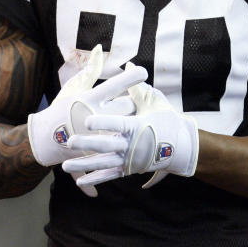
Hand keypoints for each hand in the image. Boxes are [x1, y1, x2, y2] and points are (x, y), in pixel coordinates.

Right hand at [27, 45, 145, 167]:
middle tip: (132, 98)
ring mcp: (101, 135)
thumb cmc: (61, 108)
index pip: (118, 84)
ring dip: (133, 117)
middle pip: (131, 104)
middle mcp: (97, 116)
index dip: (133, 77)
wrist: (46, 140)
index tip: (143, 72)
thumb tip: (100, 47)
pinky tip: (125, 130)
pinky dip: (128, 132)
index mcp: (90, 98)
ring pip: (131, 122)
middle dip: (135, 99)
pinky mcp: (104, 149)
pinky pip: (125, 138)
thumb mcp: (74, 87)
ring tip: (128, 115)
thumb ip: (91, 69)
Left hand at [62, 64, 198, 189]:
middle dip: (87, 144)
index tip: (86, 120)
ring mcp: (130, 160)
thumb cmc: (168, 121)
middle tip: (70, 142)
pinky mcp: (129, 169)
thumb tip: (129, 64)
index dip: (103, 122)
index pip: (118, 124)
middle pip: (107, 145)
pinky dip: (95, 179)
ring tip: (64, 165)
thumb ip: (139, 87)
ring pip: (104, 164)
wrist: (183, 148)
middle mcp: (133, 146)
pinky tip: (79, 182)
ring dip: (84, 165)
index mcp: (139, 127)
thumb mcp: (156, 102)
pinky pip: (110, 176)